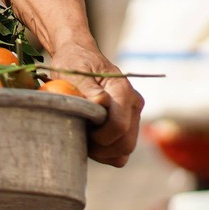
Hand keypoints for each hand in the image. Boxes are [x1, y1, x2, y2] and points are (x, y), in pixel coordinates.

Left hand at [53, 42, 141, 168]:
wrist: (80, 56)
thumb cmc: (74, 63)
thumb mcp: (75, 73)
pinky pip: (122, 150)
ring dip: (104, 153)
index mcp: (123, 91)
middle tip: (81, 138)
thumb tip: (102, 103)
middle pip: (126, 144)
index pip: (119, 126)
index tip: (82, 130)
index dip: (100, 137)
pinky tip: (91, 141)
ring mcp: (133, 115)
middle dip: (102, 149)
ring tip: (84, 138)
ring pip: (125, 150)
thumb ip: (88, 88)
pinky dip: (107, 153)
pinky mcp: (127, 123)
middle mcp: (134, 104)